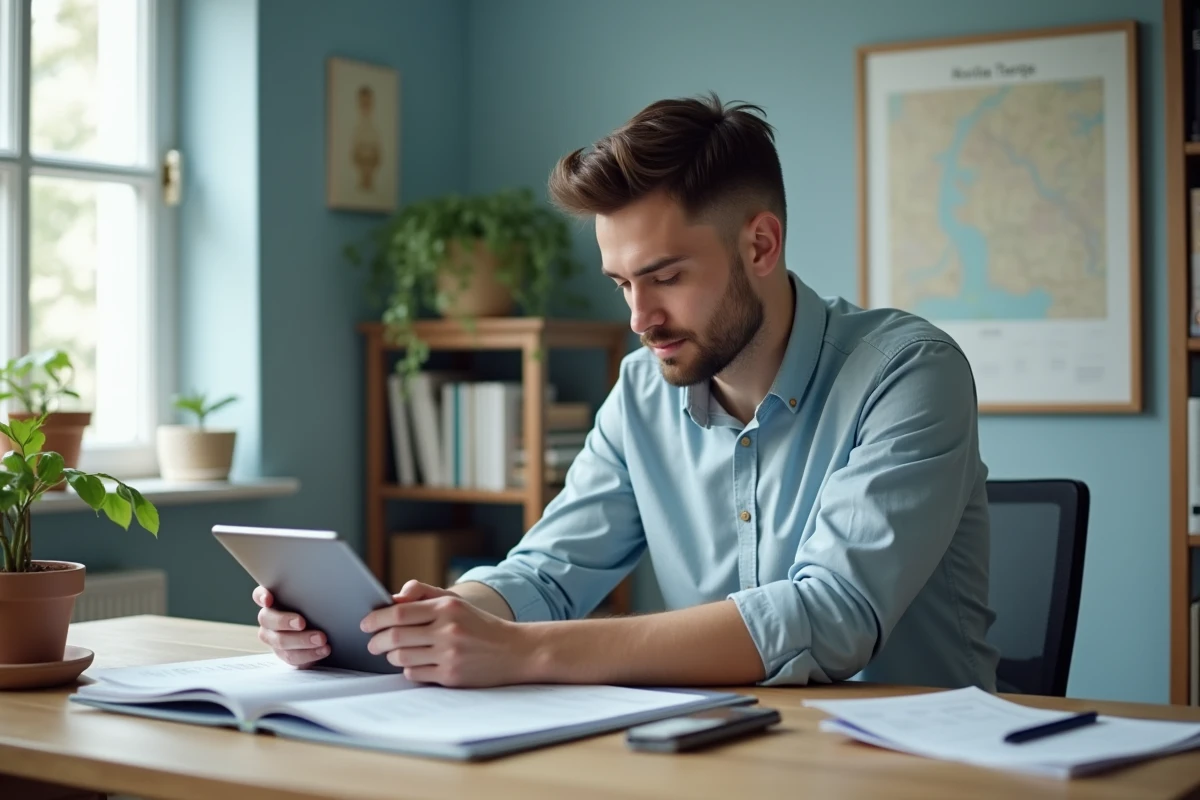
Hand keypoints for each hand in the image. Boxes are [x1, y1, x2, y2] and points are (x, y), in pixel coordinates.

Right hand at [252, 586, 329, 667]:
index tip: (269, 599)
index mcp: (273, 600)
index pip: (259, 595)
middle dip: (284, 621)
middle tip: (302, 622)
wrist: (322, 632)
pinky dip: (309, 654)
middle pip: (267, 619)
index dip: (262, 596)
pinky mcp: (283, 653)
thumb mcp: (311, 599)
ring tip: (321, 639)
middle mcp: (268, 619)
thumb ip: (308, 593)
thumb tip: (322, 585)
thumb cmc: (315, 608)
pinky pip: (292, 656)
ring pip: (280, 641)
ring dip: (302, 640)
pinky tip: (322, 650)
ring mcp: (273, 637)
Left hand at [360, 580, 533, 686]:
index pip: (400, 612)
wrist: (515, 650)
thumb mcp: (457, 603)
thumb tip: (394, 597)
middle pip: (396, 636)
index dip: (376, 619)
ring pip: (401, 658)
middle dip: (376, 641)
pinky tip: (413, 664)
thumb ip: (425, 595)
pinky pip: (415, 674)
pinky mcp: (451, 676)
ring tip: (392, 653)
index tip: (366, 623)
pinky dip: (408, 669)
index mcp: (447, 607)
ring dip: (391, 656)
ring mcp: (449, 655)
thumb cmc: (481, 625)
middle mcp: (448, 630)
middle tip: (372, 643)